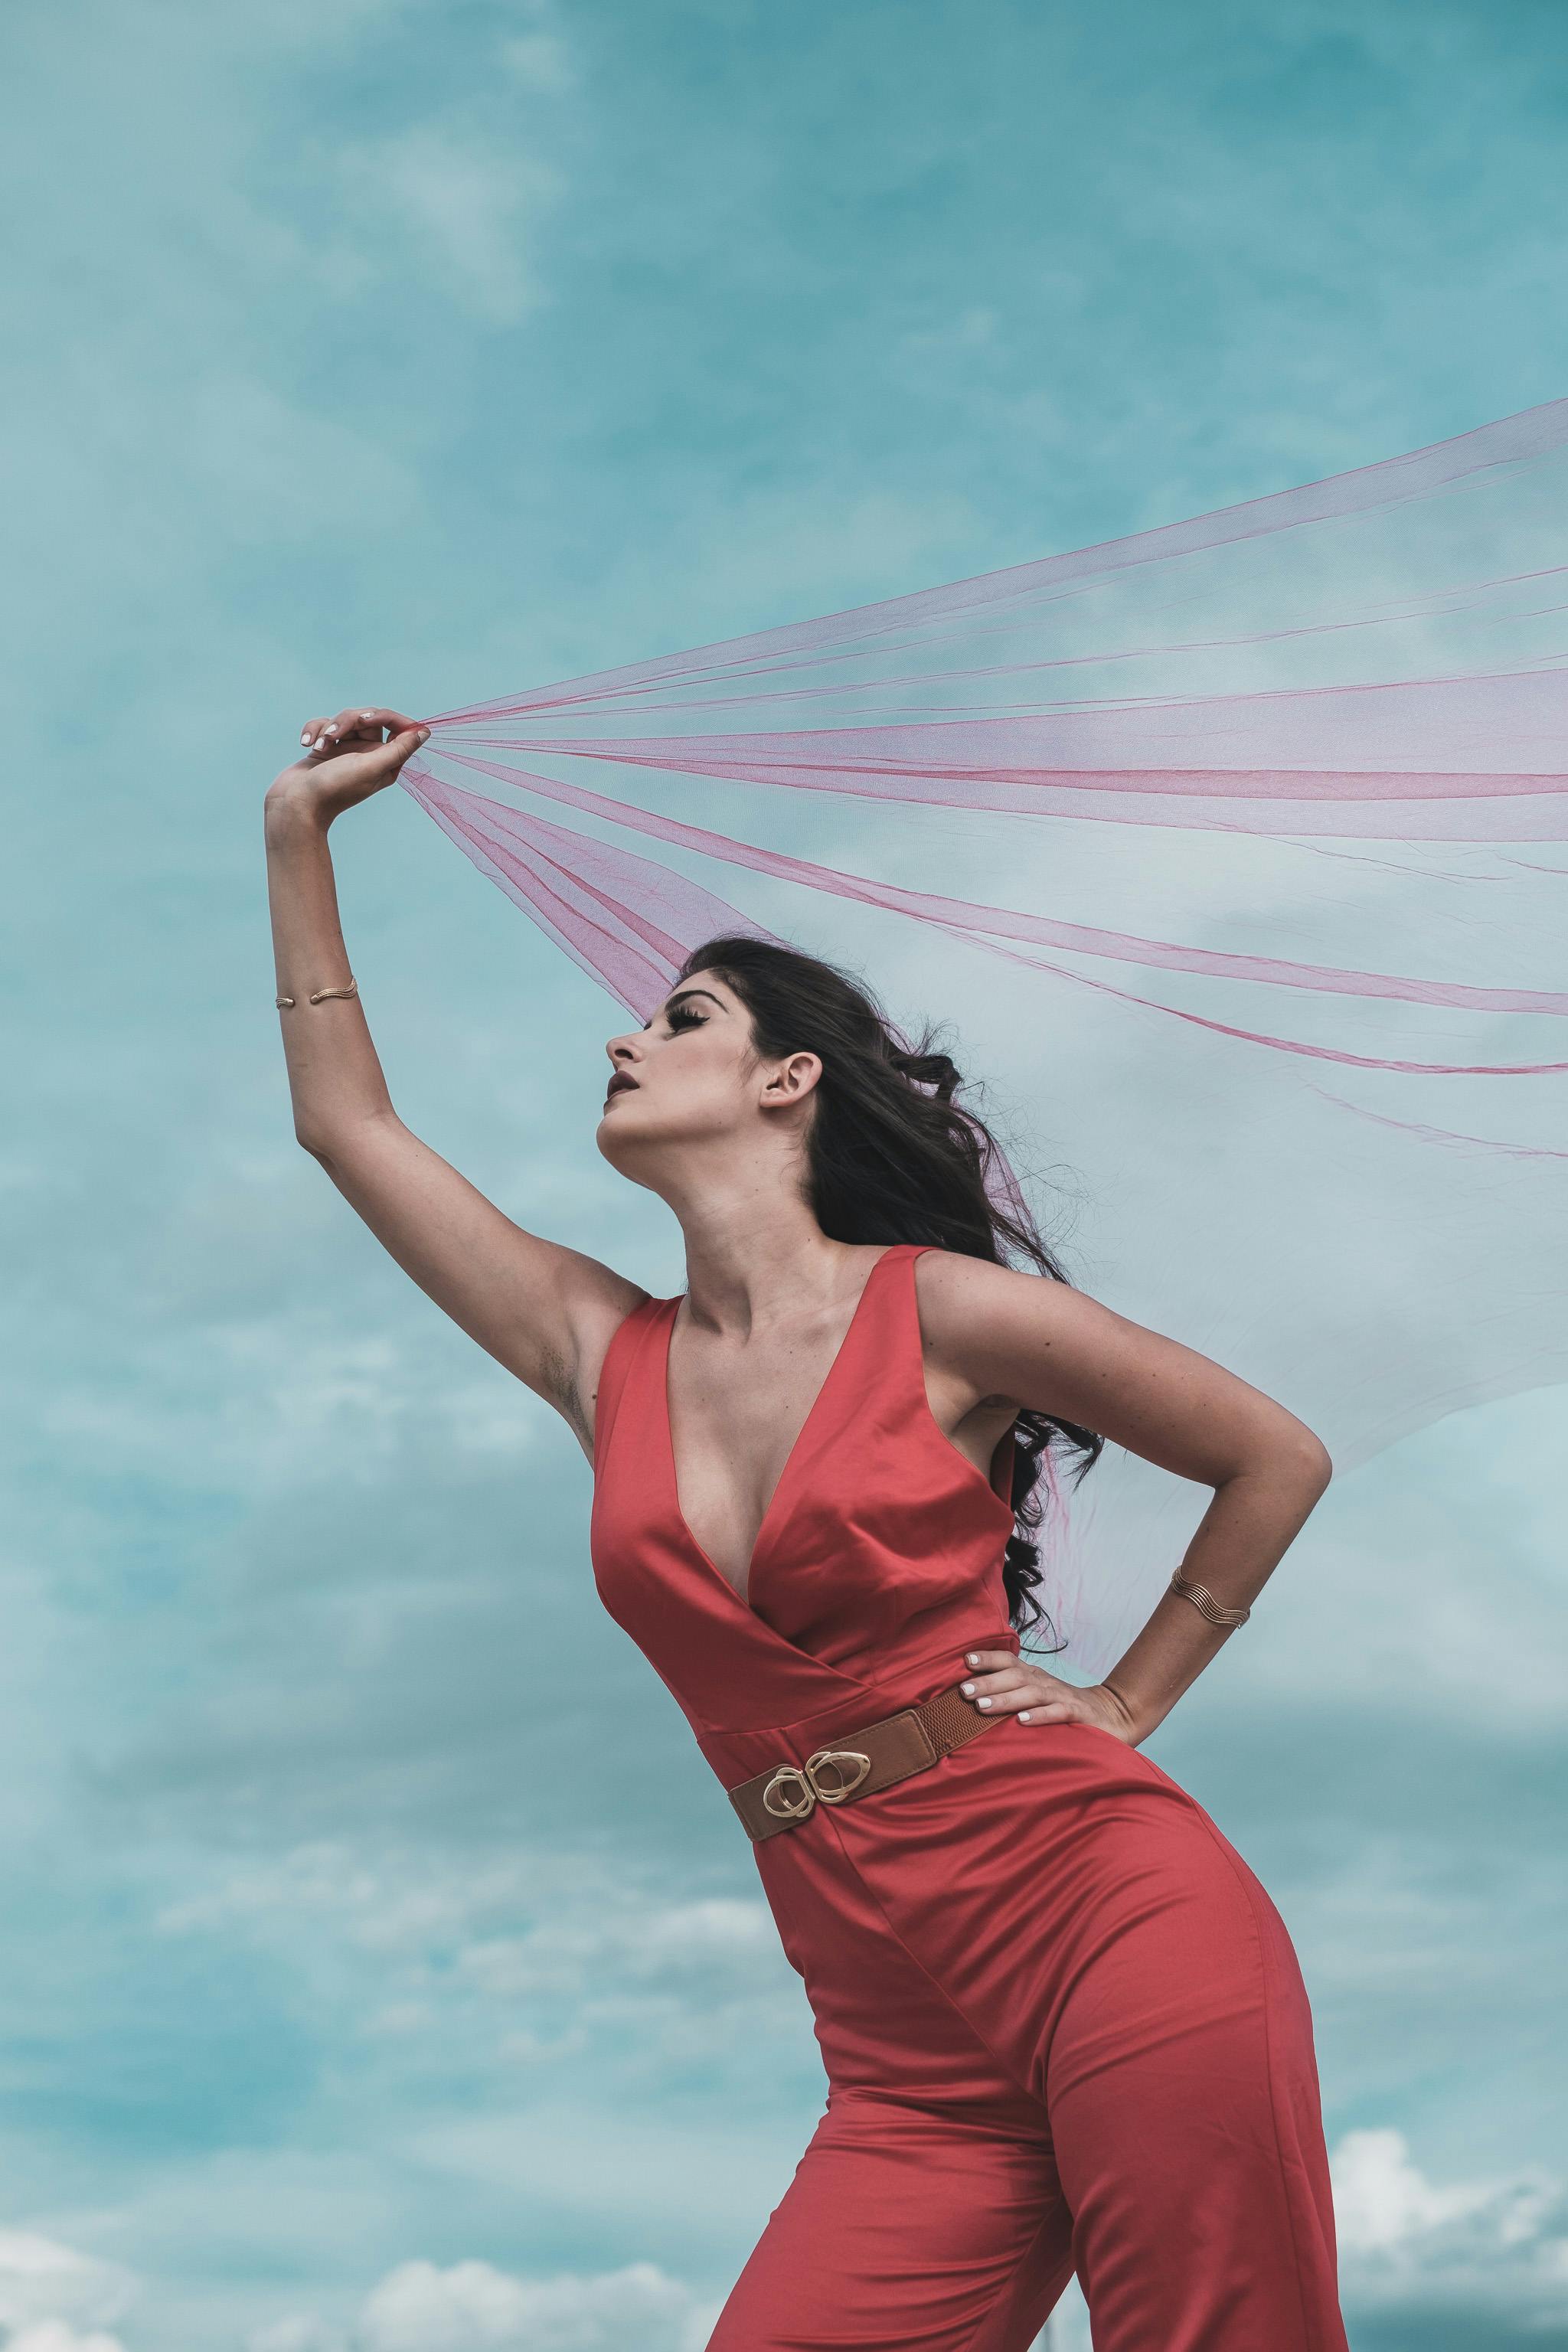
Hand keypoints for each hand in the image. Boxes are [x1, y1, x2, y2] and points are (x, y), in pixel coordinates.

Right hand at [267, 706, 430, 826]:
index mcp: (387, 762)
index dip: (385, 717)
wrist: (296, 804)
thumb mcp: (371, 767)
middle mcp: (369, 755)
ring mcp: (347, 751)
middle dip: (349, 721)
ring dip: (328, 728)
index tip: (368, 719)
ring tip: (319, 747)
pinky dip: (315, 731)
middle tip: (334, 734)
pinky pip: (324, 725)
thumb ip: (399, 750)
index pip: (397, 727)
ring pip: (344, 719)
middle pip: (368, 717)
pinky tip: (307, 744)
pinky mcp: (326, 748)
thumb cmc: (334, 788)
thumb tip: (424, 732)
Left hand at [954, 1649, 1146, 1745]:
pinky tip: (1022, 1721)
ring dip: (1006, 1699)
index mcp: (1033, 1675)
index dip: (988, 1658)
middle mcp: (1044, 1682)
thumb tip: (971, 1698)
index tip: (965, 1660)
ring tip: (982, 1707)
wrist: (1111, 1713)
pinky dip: (1039, 1716)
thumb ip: (1010, 1694)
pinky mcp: (1077, 1714)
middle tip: (964, 1691)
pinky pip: (1057, 1712)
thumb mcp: (1035, 1696)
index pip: (1008, 1660)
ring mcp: (1061, 1696)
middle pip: (1014, 1676)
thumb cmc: (1062, 1706)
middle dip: (988, 1682)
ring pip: (1031, 1693)